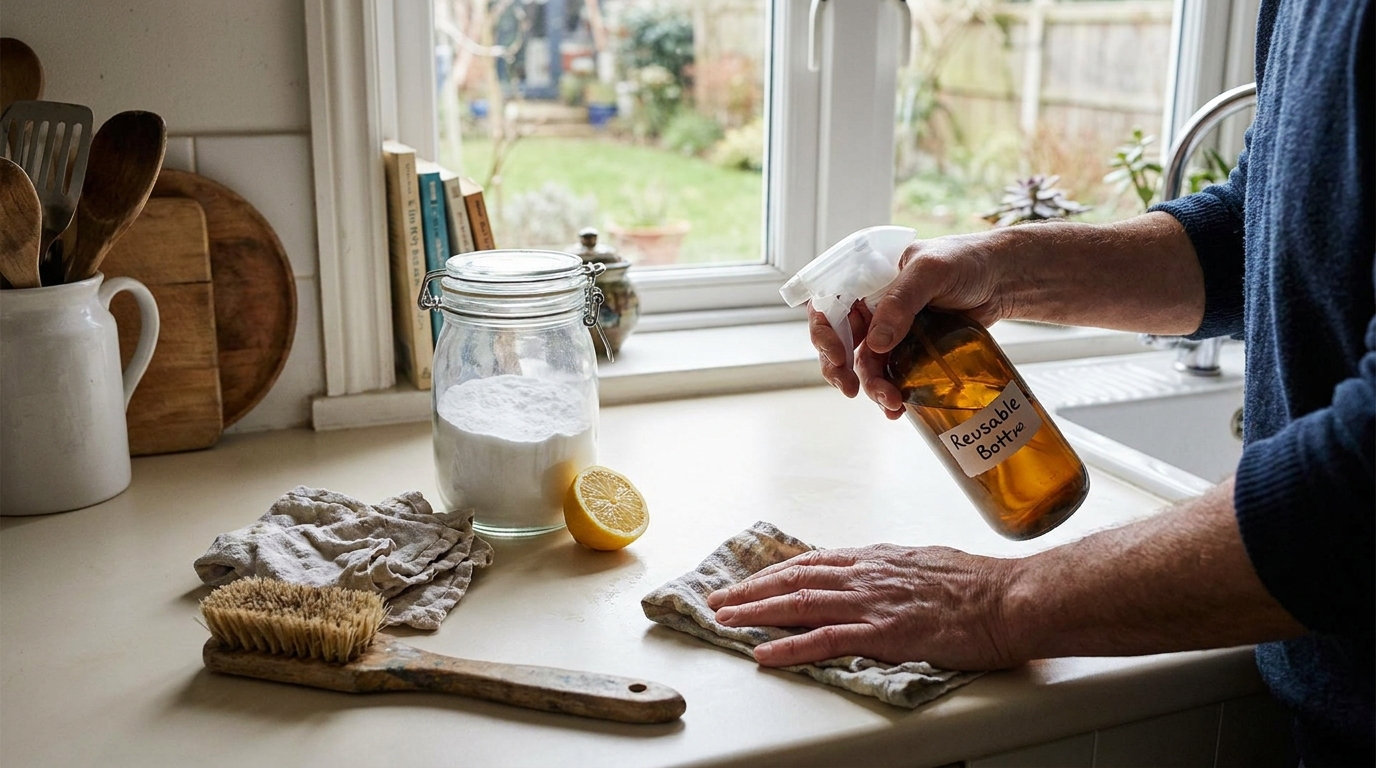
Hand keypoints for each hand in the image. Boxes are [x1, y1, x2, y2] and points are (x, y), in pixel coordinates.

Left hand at [705, 544, 1017, 670]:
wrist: (1012, 599)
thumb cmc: (981, 585)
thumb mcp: (928, 565)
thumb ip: (896, 571)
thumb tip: (882, 575)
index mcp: (877, 559)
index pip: (813, 562)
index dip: (776, 572)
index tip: (751, 580)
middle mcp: (867, 575)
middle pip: (794, 579)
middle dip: (752, 590)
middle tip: (720, 600)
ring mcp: (873, 603)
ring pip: (799, 604)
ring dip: (756, 613)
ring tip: (725, 621)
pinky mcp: (885, 633)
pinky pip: (826, 639)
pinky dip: (790, 646)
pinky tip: (765, 652)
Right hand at [810, 232, 1011, 416]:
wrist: (1002, 280)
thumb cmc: (965, 260)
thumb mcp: (931, 271)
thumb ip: (902, 300)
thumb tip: (876, 343)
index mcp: (865, 279)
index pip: (827, 305)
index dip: (824, 333)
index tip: (840, 357)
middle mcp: (871, 305)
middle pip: (839, 340)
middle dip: (840, 369)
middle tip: (851, 389)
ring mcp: (889, 329)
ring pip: (865, 363)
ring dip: (871, 386)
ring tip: (891, 403)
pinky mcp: (909, 349)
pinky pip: (890, 373)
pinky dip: (891, 392)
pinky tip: (899, 407)